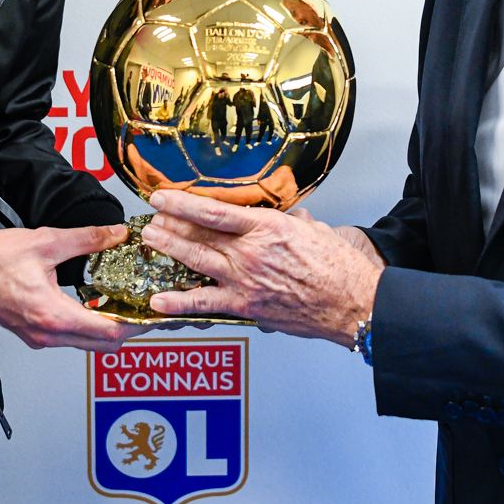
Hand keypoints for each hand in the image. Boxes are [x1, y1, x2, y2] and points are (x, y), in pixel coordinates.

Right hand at [0, 224, 139, 351]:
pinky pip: (69, 338)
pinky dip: (87, 326)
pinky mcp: (33, 333)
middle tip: (144, 309)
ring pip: (86, 344)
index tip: (153, 313)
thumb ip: (86, 239)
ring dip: (107, 329)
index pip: (109, 332)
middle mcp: (48, 334)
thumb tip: (116, 234)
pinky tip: (94, 304)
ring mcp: (39, 337)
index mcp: (54, 315)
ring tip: (123, 304)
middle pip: (102, 345)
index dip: (136, 325)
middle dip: (127, 330)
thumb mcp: (45, 241)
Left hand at [140, 192, 380, 345]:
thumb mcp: (314, 230)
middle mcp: (251, 252)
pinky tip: (158, 300)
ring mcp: (245, 281)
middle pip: (200, 235)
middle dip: (170, 225)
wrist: (352, 302)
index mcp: (267, 227)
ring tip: (151, 240)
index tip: (163, 197)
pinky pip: (205, 304)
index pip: (215, 211)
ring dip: (170, 250)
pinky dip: (179, 303)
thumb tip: (290, 217)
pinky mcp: (246, 307)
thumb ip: (293, 221)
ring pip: (197, 262)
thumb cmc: (338, 267)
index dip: (183, 203)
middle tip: (150, 219)